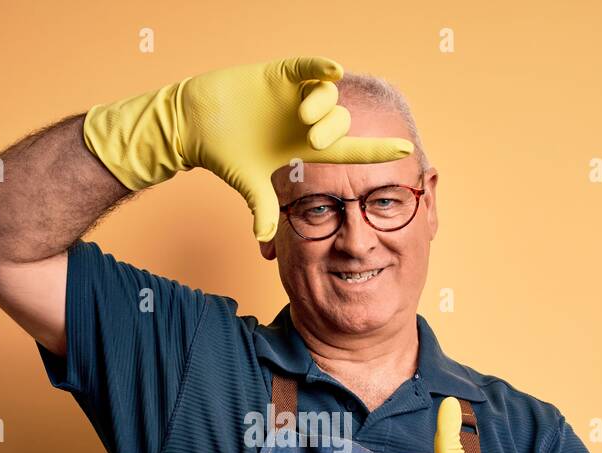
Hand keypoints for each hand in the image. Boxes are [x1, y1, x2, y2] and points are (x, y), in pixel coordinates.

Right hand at [82, 56, 414, 240]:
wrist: (195, 123)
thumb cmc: (223, 152)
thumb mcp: (247, 181)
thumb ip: (262, 206)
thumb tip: (264, 237)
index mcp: (305, 147)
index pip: (351, 151)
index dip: (378, 151)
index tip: (406, 152)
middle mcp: (307, 121)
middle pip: (342, 122)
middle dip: (333, 131)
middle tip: (311, 139)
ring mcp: (295, 96)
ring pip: (329, 96)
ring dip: (322, 106)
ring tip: (302, 116)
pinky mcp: (280, 74)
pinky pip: (311, 67)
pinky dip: (322, 68)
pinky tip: (334, 71)